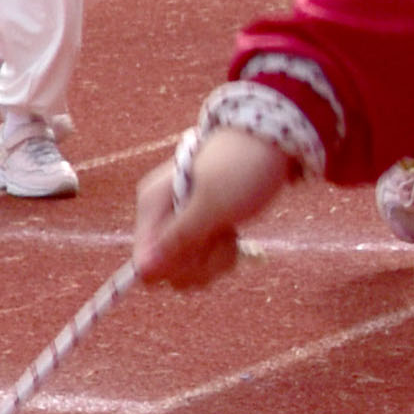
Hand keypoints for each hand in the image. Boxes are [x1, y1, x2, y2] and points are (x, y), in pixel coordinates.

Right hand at [133, 117, 290, 291]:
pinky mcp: (202, 230)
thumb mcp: (210, 206)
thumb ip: (176, 240)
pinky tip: (234, 235)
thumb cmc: (241, 167)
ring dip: (215, 261)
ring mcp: (182, 224)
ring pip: (188, 269)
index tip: (200, 251)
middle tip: (221, 238)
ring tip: (231, 234)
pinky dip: (223, 256)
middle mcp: (161, 217)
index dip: (172, 266)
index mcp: (152, 206)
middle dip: (199, 264)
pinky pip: (204, 262)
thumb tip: (141, 271)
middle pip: (167, 270)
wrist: (273, 142)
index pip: (144, 260)